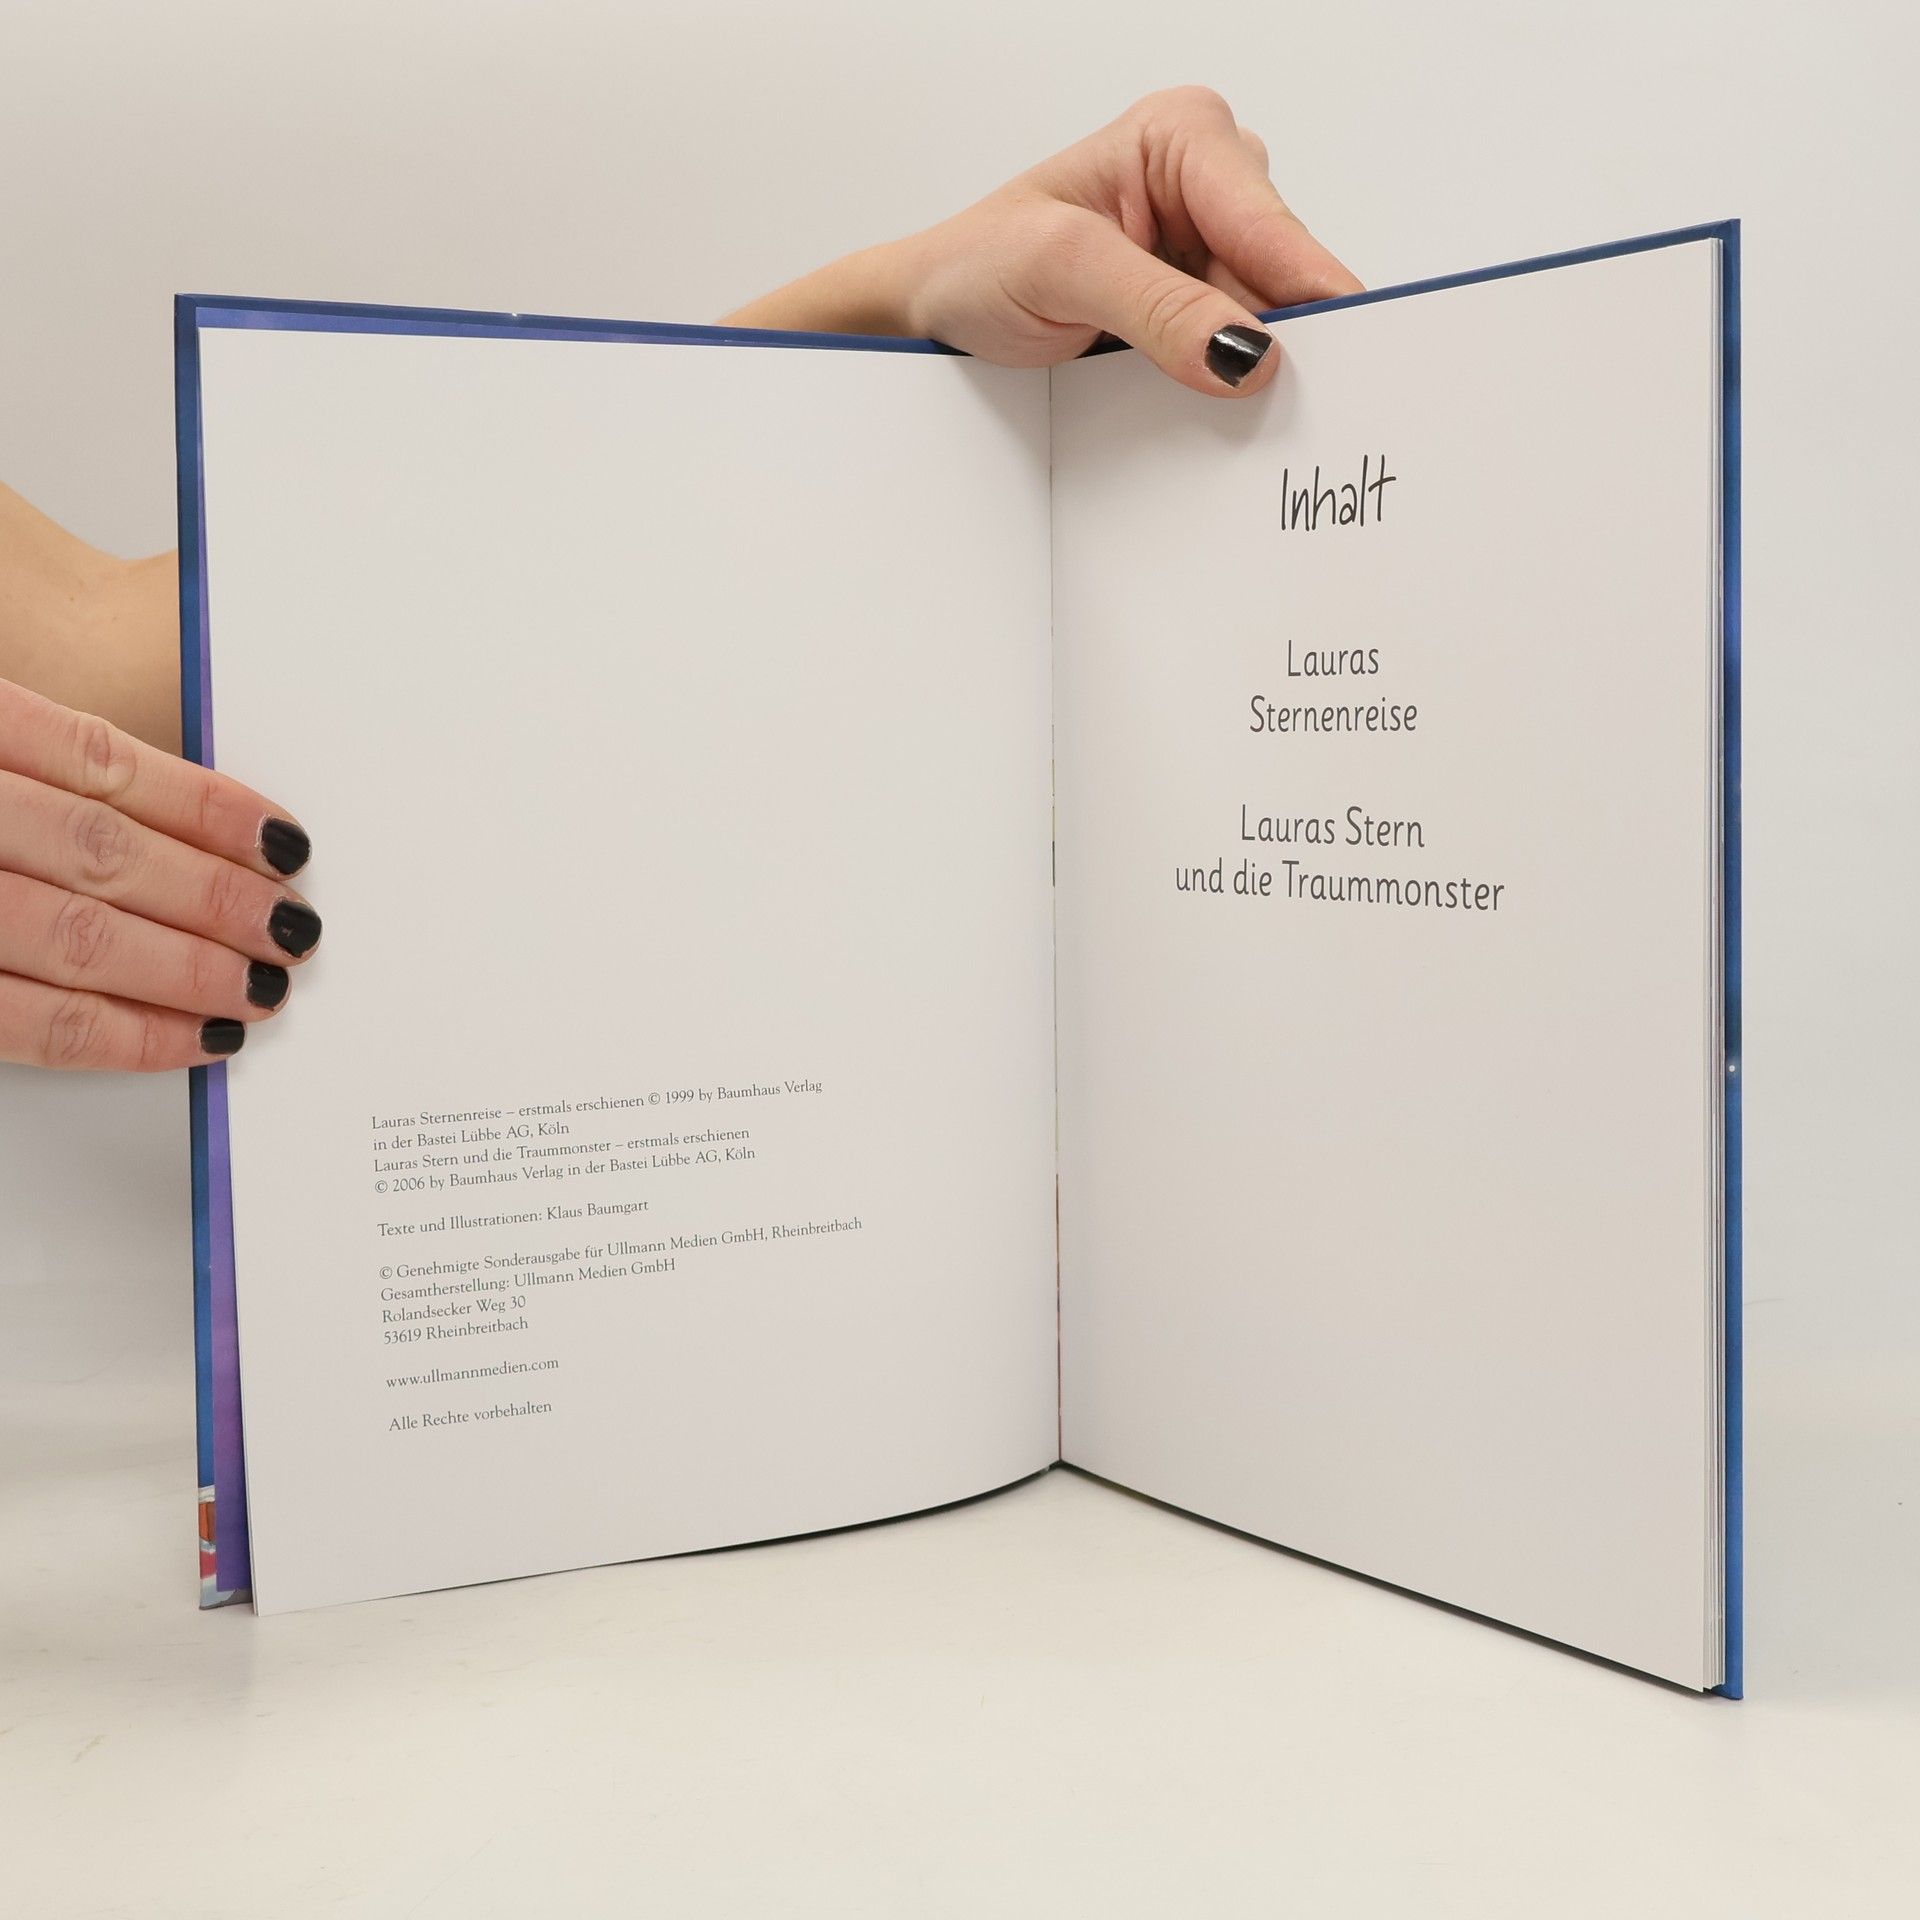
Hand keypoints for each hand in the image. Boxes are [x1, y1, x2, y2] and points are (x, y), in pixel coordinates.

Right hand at [0, 677, 318, 1070]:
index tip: (285, 839)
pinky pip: (26, 1019)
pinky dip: (120, 1034)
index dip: (205, 806)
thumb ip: (45, 765)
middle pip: (99, 853)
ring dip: (186, 969)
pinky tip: (191, 1040)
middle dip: (214, 897)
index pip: (98, 760)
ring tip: (264, 986)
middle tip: (295, 927)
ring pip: (74, 936)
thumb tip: (191, 819)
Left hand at [725, 87, 1361, 397]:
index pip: (1270, 223)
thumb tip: (1244, 351)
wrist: (934, 314)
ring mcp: (1208, 247)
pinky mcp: (1196, 304)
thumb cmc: (977, 265)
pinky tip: (1211, 407)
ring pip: (1268, 320)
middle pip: (1283, 275)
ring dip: (1247, 368)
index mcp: (1184, 136)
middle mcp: (1210, 182)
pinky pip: (1238, 349)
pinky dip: (1226, 383)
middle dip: (1276, 337)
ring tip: (1215, 406)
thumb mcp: (1061, 271)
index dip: (1308, 292)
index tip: (1341, 353)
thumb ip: (1158, 306)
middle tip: (1275, 403)